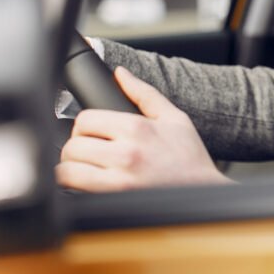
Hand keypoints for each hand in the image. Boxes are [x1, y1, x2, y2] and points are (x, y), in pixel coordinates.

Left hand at [56, 66, 231, 191]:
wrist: (205, 193)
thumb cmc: (190, 157)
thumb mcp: (174, 118)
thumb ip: (144, 93)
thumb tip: (120, 73)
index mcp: (137, 128)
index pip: (85, 119)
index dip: (85, 125)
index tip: (92, 132)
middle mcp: (126, 153)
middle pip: (73, 145)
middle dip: (77, 146)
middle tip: (90, 151)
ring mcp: (119, 180)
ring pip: (68, 169)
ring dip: (72, 167)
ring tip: (87, 168)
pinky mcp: (115, 201)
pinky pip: (76, 191)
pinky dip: (75, 187)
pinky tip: (90, 184)